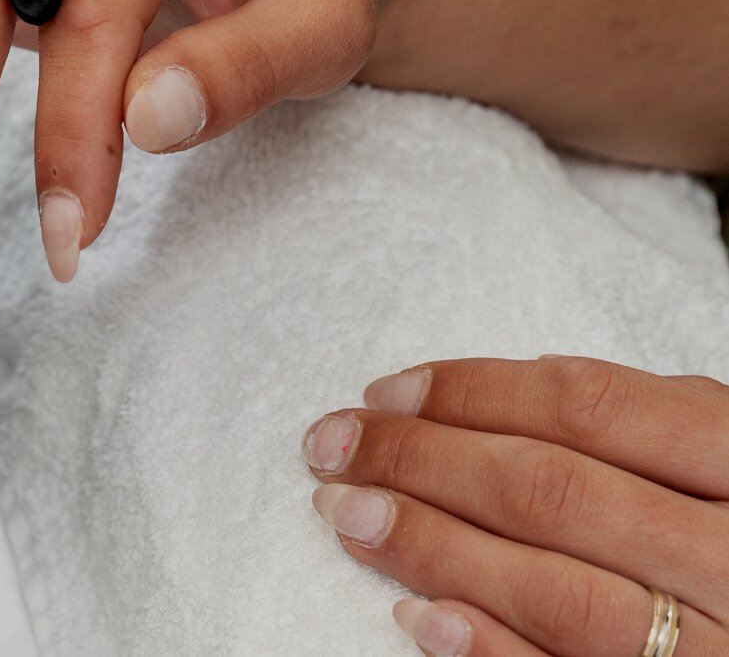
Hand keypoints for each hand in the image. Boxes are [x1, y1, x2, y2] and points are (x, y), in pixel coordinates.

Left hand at [302, 356, 728, 655]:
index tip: (384, 390)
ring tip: (347, 515)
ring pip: (556, 590)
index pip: (590, 405)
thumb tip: (475, 402)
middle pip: (553, 491)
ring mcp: (722, 649)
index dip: (471, 392)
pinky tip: (416, 616)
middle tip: (332, 446)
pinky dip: (489, 650)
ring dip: (432, 548)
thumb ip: (646, 425)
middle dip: (422, 462)